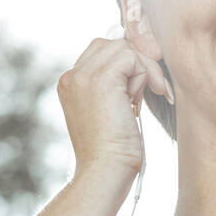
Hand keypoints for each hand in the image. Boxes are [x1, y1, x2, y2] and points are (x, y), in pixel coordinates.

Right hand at [58, 23, 170, 176]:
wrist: (105, 171)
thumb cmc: (113, 151)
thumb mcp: (110, 111)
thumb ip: (117, 87)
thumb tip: (140, 64)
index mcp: (70, 83)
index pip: (102, 51)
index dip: (126, 65)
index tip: (138, 90)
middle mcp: (71, 76)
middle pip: (114, 45)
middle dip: (136, 65)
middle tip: (143, 94)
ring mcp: (83, 76)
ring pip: (125, 49)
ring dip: (142, 73)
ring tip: (137, 103)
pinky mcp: (101, 80)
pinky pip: (132, 57)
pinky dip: (146, 75)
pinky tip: (142, 101)